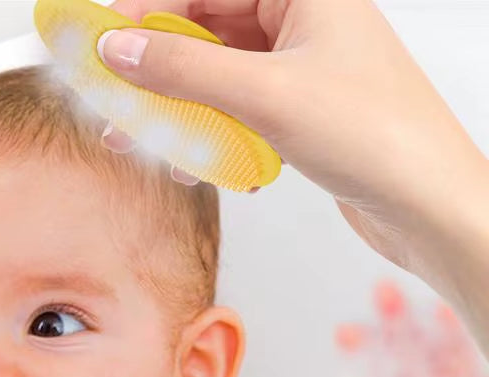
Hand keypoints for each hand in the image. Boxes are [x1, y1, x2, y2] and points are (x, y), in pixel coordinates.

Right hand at [98, 0, 486, 275]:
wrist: (427, 204)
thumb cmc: (370, 134)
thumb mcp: (264, 94)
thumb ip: (186, 69)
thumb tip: (120, 48)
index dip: (148, 8)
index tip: (102, 36)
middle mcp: (305, 21)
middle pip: (210, 30)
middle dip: (159, 66)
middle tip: (114, 95)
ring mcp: (305, 68)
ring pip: (222, 76)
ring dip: (181, 107)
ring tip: (142, 139)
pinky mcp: (303, 112)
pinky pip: (241, 111)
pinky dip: (213, 133)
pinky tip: (198, 163)